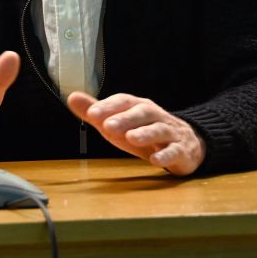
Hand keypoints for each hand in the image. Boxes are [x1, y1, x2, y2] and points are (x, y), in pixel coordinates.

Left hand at [67, 92, 205, 175]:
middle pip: (142, 114)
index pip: (123, 101)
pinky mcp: (181, 150)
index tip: (91, 114)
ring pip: (159, 130)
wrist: (185, 144)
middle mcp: (155, 116)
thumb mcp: (118, 122)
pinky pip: (175, 151)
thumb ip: (96, 111)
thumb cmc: (143, 131)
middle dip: (125, 119)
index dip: (108, 106)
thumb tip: (72, 97)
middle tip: (107, 126)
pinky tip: (155, 160)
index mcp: (138, 107)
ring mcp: (170, 133)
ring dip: (145, 134)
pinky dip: (166, 155)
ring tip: (131, 138)